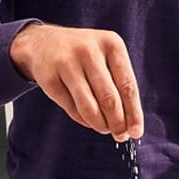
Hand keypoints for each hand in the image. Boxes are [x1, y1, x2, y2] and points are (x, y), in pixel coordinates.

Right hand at [9, 23, 144, 140]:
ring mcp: (66, 63)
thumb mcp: (106, 59)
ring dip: (99, 124)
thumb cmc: (85, 56)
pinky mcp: (49, 77)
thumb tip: (130, 125)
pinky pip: (71, 108)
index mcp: (111, 44)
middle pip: (109, 99)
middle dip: (117, 123)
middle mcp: (89, 50)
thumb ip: (119, 86)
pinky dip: (82, 119)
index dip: (133, 113)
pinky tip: (87, 119)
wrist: (43, 43)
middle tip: (119, 135)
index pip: (127, 85)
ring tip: (103, 128)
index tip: (136, 132)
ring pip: (89, 107)